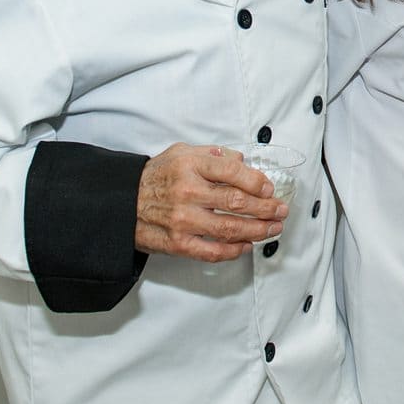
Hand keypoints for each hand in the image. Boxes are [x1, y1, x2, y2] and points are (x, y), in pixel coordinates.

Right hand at [135, 144, 287, 261]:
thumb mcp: (181, 153)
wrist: (122, 202)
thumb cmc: (156, 176)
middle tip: (281, 210)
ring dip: (258, 230)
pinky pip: (213, 251)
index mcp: (190, 165)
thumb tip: (242, 162)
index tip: (270, 188)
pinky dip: (234, 250)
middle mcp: (188, 192)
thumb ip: (213, 155)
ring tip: (273, 228)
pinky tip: (247, 246)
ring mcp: (183, 220)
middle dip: (266, 208)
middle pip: (238, 202)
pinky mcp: (178, 243)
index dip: (258, 181)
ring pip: (231, 228)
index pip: (233, 172)